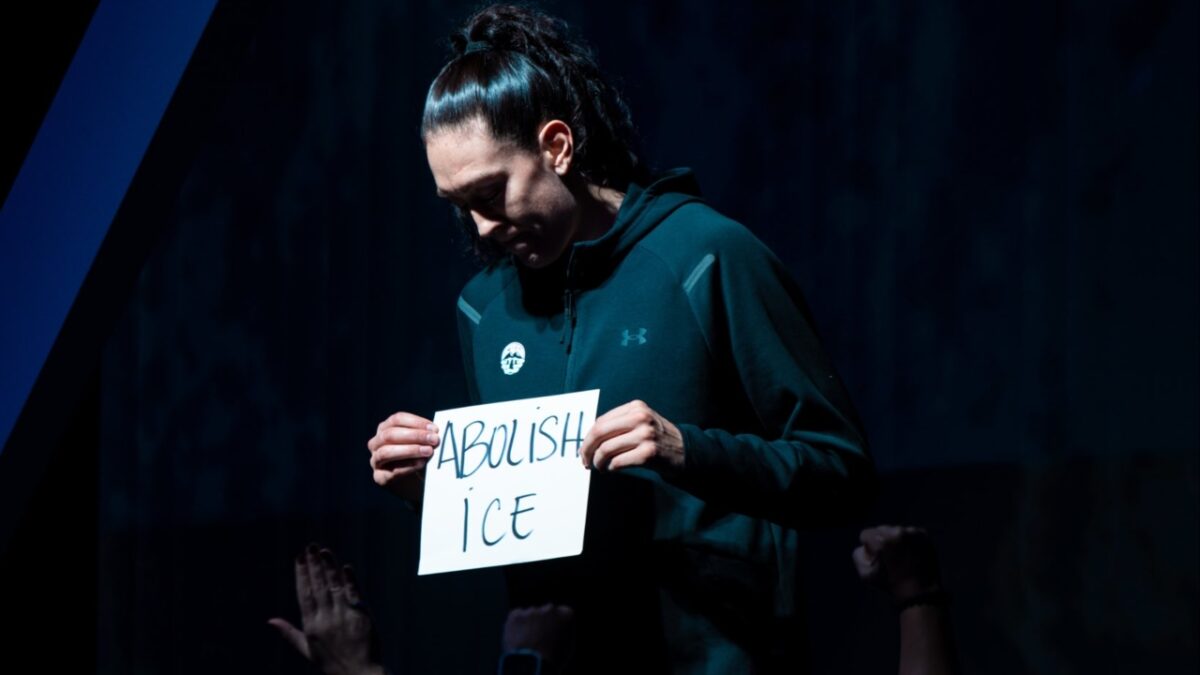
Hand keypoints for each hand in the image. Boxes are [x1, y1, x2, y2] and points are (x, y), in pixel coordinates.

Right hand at [267, 545, 384, 674]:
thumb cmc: (333, 664)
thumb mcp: (308, 650)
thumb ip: (289, 633)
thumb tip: (270, 620)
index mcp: (311, 626)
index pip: (304, 594)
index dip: (301, 575)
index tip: (299, 558)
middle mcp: (326, 619)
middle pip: (318, 586)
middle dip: (313, 565)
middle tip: (310, 546)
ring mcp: (344, 616)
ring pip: (334, 586)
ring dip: (329, 567)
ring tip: (324, 550)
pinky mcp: (361, 615)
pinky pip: (354, 593)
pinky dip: (350, 579)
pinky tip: (345, 567)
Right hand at [367, 411, 438, 501]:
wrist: (412, 484)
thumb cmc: (417, 457)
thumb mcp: (419, 443)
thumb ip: (424, 436)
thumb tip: (435, 433)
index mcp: (385, 428)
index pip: (397, 419)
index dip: (416, 422)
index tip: (434, 429)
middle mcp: (376, 443)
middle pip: (390, 434)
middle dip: (414, 436)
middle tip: (434, 440)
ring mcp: (375, 460)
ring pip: (386, 452)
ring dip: (410, 450)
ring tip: (428, 451)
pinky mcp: (380, 477)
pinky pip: (392, 470)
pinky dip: (408, 466)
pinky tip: (421, 463)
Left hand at [502, 604, 574, 674]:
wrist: (531, 664)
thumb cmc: (551, 659)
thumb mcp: (567, 645)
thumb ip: (564, 631)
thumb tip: (559, 629)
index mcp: (566, 615)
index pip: (563, 613)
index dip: (557, 624)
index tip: (553, 632)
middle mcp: (550, 609)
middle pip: (547, 611)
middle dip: (544, 620)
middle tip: (539, 637)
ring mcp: (532, 611)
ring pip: (531, 614)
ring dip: (530, 623)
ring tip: (528, 641)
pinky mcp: (516, 615)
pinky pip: (517, 617)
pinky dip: (517, 625)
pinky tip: (519, 638)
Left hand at [578, 399, 684, 471]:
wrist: (685, 451)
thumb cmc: (657, 438)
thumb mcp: (641, 421)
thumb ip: (619, 424)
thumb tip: (588, 439)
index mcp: (636, 407)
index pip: (601, 421)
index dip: (587, 438)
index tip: (584, 449)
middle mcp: (640, 418)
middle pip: (600, 433)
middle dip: (587, 449)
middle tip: (584, 461)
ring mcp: (645, 435)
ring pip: (606, 449)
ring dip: (598, 462)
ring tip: (599, 467)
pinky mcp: (648, 454)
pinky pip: (618, 462)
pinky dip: (610, 468)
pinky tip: (612, 469)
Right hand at [853, 525, 941, 602]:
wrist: (919, 591)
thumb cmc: (891, 584)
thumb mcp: (865, 575)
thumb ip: (858, 555)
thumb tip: (864, 547)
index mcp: (881, 541)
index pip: (866, 534)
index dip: (868, 546)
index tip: (875, 557)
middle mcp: (897, 532)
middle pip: (881, 529)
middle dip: (882, 541)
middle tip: (889, 557)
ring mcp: (912, 533)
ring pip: (896, 531)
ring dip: (895, 540)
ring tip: (901, 556)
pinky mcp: (923, 535)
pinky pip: (909, 533)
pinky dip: (908, 541)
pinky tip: (910, 554)